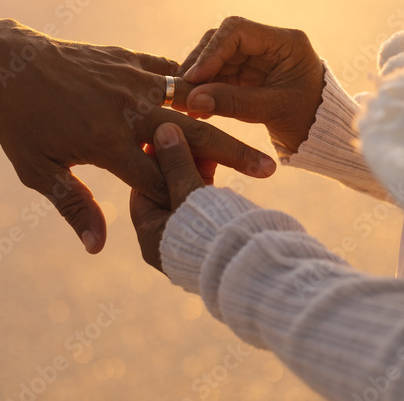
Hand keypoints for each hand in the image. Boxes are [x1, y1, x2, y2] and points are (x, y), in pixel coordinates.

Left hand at [0, 21, 275, 253]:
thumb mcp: (37, 169)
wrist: (9, 60)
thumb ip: (73, 206)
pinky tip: (214, 98)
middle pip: (192, 137)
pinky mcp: (130, 59)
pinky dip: (193, 86)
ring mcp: (132, 80)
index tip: (214, 215)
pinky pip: (171, 72)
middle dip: (233, 154)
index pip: (158, 179)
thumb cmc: (19, 122)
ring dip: (223, 121)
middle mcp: (127, 109)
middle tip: (270, 169)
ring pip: (191, 104)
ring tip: (256, 134)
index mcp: (106, 142)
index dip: (185, 199)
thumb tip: (98, 248)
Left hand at [130, 123, 207, 272]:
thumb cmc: (218, 240)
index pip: (143, 185)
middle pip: (165, 186)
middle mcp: (165, 237)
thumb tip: (164, 131)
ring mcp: (187, 234)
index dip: (153, 156)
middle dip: (178, 159)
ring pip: (185, 189)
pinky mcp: (209, 230)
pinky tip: (217, 155)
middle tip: (184, 130)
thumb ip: (177, 165)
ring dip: (195, 164)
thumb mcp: (190, 199)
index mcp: (150, 234)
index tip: (163, 131)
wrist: (260, 274)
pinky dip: (207, 176)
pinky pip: (202, 196)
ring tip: (205, 140)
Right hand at [177, 17, 323, 155]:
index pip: (237, 31)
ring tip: (184, 103)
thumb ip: (234, 102)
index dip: (211, 51)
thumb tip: (192, 99)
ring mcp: (257, 57)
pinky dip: (206, 89)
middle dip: (200, 64)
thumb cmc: (309, 120)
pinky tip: (195, 108)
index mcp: (285, 42)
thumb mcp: (273, 111)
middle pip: (222, 41)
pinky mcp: (248, 73)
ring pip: (216, 58)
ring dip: (199, 79)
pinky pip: (219, 74)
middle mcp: (269, 43)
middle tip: (180, 90)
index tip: (193, 77)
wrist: (323, 135)